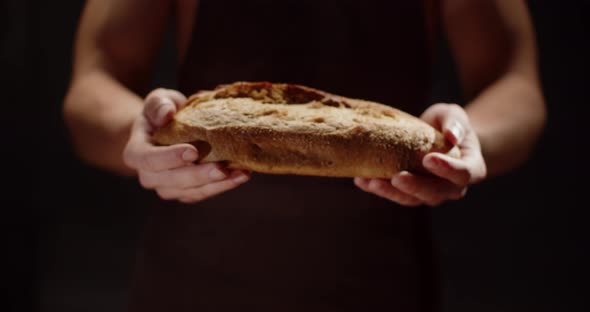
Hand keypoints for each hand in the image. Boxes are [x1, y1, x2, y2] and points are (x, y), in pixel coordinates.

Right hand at [123, 88, 249, 202]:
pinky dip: (223, 186)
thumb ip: (159, 103)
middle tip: (223, 168)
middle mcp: (149, 176)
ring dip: (218, 185)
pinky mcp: (186, 193)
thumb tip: (167, 113)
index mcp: (136, 153)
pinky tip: (241, 175)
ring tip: (241, 173)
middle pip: (172, 181)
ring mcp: (167, 188)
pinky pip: (203, 193)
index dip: (169, 158)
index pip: (149, 159)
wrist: (167, 131)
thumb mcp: (158, 100)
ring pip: (191, 192)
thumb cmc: (162, 113)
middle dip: (199, 176)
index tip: (193, 151)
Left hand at [354, 103, 486, 206]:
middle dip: (414, 186)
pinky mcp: (410, 194)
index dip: (446, 169)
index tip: (428, 159)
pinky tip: (361, 180)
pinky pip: (395, 194)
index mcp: (471, 168)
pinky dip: (377, 188)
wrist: (436, 136)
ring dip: (391, 192)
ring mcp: (430, 194)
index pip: (462, 174)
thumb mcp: (454, 115)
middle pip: (435, 193)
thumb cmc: (448, 124)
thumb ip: (456, 122)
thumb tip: (451, 135)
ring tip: (371, 182)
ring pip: (412, 199)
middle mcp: (452, 187)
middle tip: (396, 177)